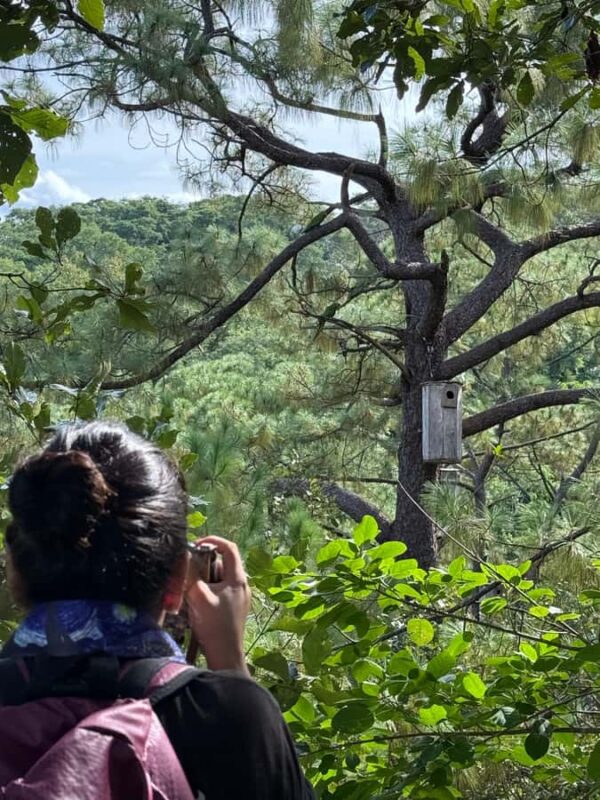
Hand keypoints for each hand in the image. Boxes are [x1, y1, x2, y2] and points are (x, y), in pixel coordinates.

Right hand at [185, 535, 250, 673]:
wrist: (225, 654)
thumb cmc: (214, 625)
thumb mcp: (198, 597)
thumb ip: (191, 575)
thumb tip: (184, 557)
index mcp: (237, 578)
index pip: (229, 548)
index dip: (213, 541)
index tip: (196, 545)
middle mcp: (241, 585)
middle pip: (221, 564)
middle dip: (204, 565)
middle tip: (189, 573)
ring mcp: (239, 597)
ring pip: (219, 578)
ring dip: (204, 580)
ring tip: (191, 591)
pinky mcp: (234, 607)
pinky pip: (219, 591)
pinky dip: (208, 591)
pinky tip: (197, 603)